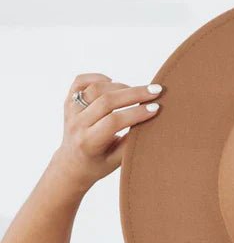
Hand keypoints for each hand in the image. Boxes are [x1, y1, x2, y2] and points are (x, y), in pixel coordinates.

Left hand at [51, 73, 163, 193]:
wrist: (72, 163)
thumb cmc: (98, 164)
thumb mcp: (116, 161)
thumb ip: (130, 143)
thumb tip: (149, 121)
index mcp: (89, 142)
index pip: (114, 122)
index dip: (136, 113)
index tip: (156, 108)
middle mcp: (77, 125)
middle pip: (106, 101)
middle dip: (134, 93)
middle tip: (155, 90)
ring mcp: (71, 111)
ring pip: (96, 88)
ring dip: (120, 86)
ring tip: (136, 91)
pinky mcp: (68, 101)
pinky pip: (81, 80)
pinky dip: (98, 78)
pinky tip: (112, 83)